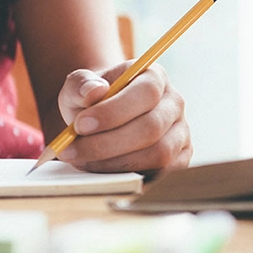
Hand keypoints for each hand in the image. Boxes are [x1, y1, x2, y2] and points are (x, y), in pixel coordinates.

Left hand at [56, 63, 191, 174]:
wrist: (103, 119)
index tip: (80, 125)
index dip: (114, 111)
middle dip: (107, 144)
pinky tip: (101, 170)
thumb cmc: (93, 101)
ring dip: (115, 163)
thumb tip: (94, 91)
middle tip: (71, 151)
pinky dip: (128, 176)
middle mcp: (174, 103)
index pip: (147, 92)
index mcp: (155, 77)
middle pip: (152, 127)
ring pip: (158, 154)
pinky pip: (160, 174)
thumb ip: (81, 84)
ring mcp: (180, 132)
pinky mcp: (179, 158)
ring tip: (83, 161)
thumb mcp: (79, 86)